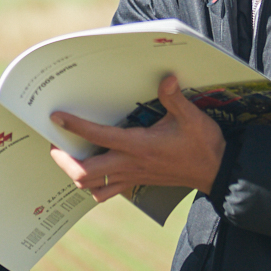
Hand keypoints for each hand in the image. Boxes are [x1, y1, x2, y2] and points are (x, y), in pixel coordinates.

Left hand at [48, 75, 226, 203]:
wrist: (216, 171)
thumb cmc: (202, 144)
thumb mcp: (190, 117)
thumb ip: (174, 98)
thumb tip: (166, 78)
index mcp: (138, 146)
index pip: (98, 136)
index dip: (75, 126)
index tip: (57, 117)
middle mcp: (129, 165)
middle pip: (84, 174)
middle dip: (63, 160)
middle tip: (54, 144)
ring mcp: (131, 178)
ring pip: (92, 187)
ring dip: (75, 174)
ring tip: (67, 158)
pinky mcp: (137, 184)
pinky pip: (107, 192)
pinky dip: (93, 186)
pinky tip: (92, 173)